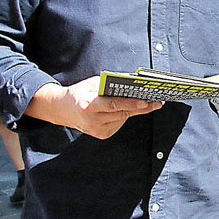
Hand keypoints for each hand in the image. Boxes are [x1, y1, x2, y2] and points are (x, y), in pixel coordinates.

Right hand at [29, 77, 162, 139]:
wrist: (63, 109)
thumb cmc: (79, 93)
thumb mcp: (93, 84)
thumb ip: (111, 85)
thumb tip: (132, 84)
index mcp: (88, 105)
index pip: (114, 105)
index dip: (131, 103)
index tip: (146, 101)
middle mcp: (91, 120)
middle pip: (122, 113)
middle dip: (140, 107)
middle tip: (155, 102)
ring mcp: (96, 130)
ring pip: (122, 118)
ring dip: (134, 110)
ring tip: (147, 103)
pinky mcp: (101, 135)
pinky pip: (119, 123)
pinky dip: (123, 116)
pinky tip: (126, 109)